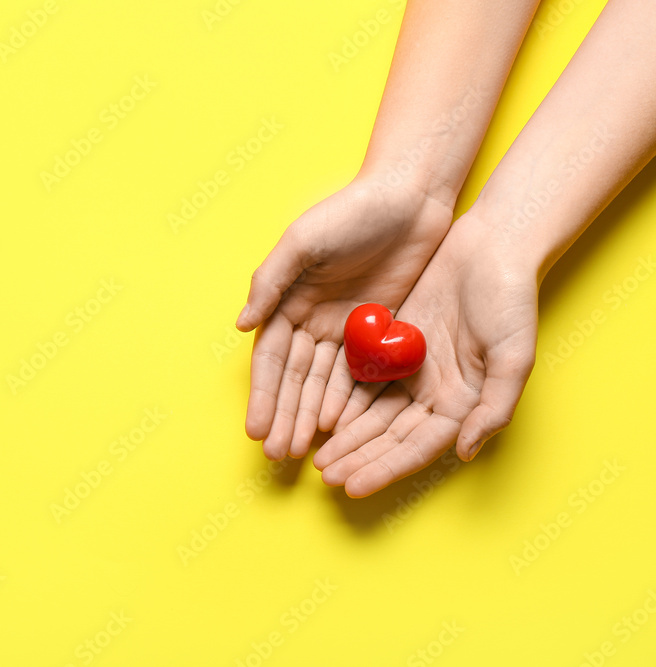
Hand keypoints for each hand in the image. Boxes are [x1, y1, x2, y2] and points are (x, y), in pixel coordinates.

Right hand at [237, 176, 452, 459]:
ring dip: (310, 417)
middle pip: (294, 380)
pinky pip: (361, 375)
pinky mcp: (379, 332)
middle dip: (284, 416)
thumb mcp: (303, 240)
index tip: (257, 430)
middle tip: (277, 455)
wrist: (411, 195)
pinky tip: (340, 428)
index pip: (271, 359)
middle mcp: (312, 320)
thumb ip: (271, 282)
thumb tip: (241, 325)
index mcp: (288, 300)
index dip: (263, 395)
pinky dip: (348, 402)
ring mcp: (346, 329)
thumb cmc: (351, 211)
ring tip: (303, 452)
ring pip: (324, 384)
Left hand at [312, 215, 538, 495]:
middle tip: (323, 477)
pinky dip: (343, 399)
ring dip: (345, 437)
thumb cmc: (511, 300)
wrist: (493, 247)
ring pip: (371, 413)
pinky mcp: (394, 344)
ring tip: (316, 458)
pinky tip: (318, 414)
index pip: (416, 448)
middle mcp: (435, 393)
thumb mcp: (513, 356)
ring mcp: (412, 370)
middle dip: (357, 459)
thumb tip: (466, 452)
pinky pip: (363, 378)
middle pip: (388, 436)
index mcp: (463, 403)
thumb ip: (494, 407)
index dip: (384, 468)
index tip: (351, 487)